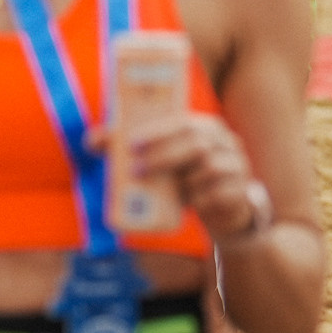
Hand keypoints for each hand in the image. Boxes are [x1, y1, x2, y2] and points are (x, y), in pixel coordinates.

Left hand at [113, 113, 266, 238]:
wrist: (222, 210)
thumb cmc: (185, 177)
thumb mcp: (165, 161)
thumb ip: (132, 148)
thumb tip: (91, 141)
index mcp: (207, 126)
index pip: (183, 122)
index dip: (157, 132)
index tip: (132, 144)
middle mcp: (226, 142)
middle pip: (196, 144)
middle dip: (162, 157)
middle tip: (135, 171)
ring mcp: (237, 166)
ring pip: (208, 168)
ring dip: (181, 181)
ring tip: (165, 192)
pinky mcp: (241, 191)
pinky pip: (218, 193)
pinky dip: (199, 199)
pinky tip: (189, 204)